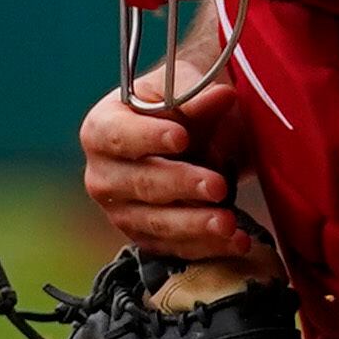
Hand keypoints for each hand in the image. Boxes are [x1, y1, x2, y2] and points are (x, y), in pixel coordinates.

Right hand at [80, 29, 266, 266]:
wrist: (186, 137)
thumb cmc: (177, 107)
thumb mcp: (183, 91)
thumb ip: (198, 98)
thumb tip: (223, 96)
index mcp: (101, 130)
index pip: (117, 136)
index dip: (147, 137)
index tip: (182, 137)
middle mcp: (103, 175)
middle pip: (139, 183)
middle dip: (181, 186)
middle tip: (217, 186)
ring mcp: (122, 211)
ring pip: (157, 223)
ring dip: (195, 225)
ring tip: (229, 222)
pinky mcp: (146, 237)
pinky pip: (176, 247)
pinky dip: (209, 247)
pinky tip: (237, 241)